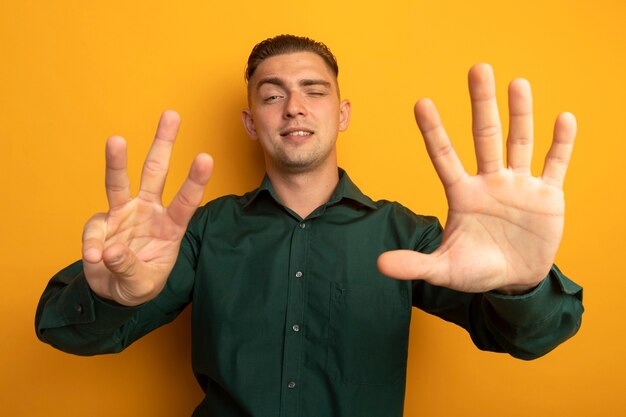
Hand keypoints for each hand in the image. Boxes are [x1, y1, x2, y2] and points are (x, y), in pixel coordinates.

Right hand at [81, 110, 212, 305]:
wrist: (114, 291)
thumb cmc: (139, 284)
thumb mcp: (141, 285)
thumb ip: (129, 269)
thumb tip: (111, 251)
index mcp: (171, 227)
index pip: (186, 201)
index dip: (195, 181)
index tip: (205, 158)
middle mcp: (149, 212)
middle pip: (156, 172)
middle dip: (163, 144)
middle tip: (172, 114)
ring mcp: (124, 213)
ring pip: (120, 181)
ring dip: (117, 160)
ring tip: (116, 140)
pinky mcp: (101, 222)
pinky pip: (94, 229)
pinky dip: (92, 245)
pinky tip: (96, 259)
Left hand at [377, 64, 575, 293]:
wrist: (515, 281)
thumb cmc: (477, 269)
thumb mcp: (445, 269)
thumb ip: (415, 264)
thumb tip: (379, 265)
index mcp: (461, 194)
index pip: (444, 156)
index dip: (433, 131)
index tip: (421, 102)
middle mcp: (489, 181)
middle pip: (485, 136)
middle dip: (482, 104)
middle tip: (478, 69)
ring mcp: (518, 185)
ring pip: (519, 142)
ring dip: (521, 114)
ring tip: (518, 84)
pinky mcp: (547, 196)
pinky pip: (555, 165)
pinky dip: (561, 144)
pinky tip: (564, 119)